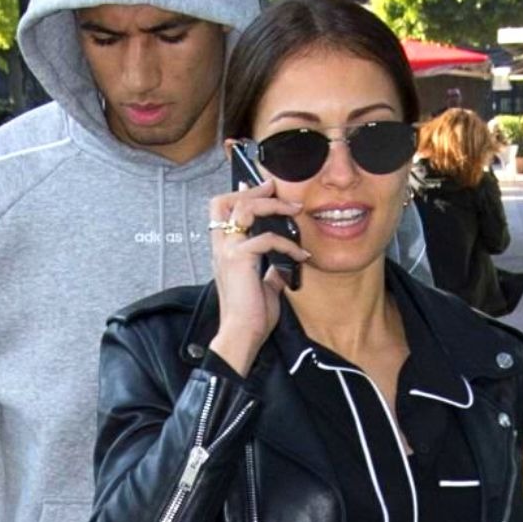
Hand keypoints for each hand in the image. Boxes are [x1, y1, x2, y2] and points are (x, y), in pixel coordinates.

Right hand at [208, 181, 309, 376]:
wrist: (241, 334)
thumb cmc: (250, 315)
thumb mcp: (262, 286)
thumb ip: (268, 271)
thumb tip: (280, 266)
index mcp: (223, 251)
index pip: (220, 210)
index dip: (239, 194)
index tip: (261, 187)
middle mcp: (221, 247)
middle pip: (226, 201)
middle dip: (253, 191)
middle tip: (275, 188)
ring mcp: (228, 251)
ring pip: (244, 210)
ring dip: (272, 206)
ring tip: (294, 209)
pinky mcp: (240, 259)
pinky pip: (267, 238)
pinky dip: (288, 244)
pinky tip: (302, 255)